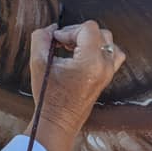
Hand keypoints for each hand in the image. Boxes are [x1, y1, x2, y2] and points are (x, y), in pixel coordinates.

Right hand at [24, 21, 125, 150]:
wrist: (59, 121)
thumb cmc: (49, 97)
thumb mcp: (38, 64)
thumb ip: (40, 39)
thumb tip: (50, 28)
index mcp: (90, 62)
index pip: (88, 29)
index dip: (69, 30)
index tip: (55, 40)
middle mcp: (104, 66)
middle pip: (99, 32)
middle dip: (78, 33)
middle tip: (61, 42)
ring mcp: (108, 72)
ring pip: (108, 42)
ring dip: (90, 40)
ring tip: (73, 47)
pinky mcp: (107, 78)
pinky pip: (113, 54)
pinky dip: (100, 49)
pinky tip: (83, 55)